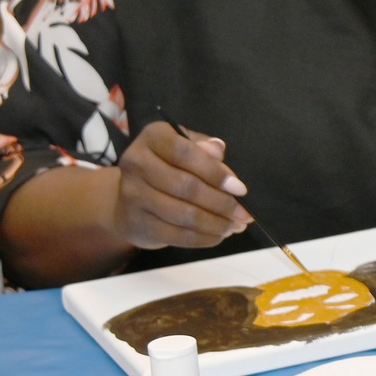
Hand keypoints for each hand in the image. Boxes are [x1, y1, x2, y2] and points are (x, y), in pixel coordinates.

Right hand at [111, 122, 251, 250]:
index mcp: (153, 137)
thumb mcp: (187, 147)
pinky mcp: (137, 222)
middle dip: (222, 203)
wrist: (131, 197)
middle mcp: (136, 163)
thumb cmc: (169, 166)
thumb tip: (218, 151)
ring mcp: (132, 195)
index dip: (215, 172)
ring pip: (183, 214)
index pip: (185, 154)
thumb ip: (205, 148)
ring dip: (216, 223)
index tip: (240, 189)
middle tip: (244, 214)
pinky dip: (202, 238)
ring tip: (236, 226)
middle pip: (186, 186)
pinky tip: (218, 235)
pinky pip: (176, 235)